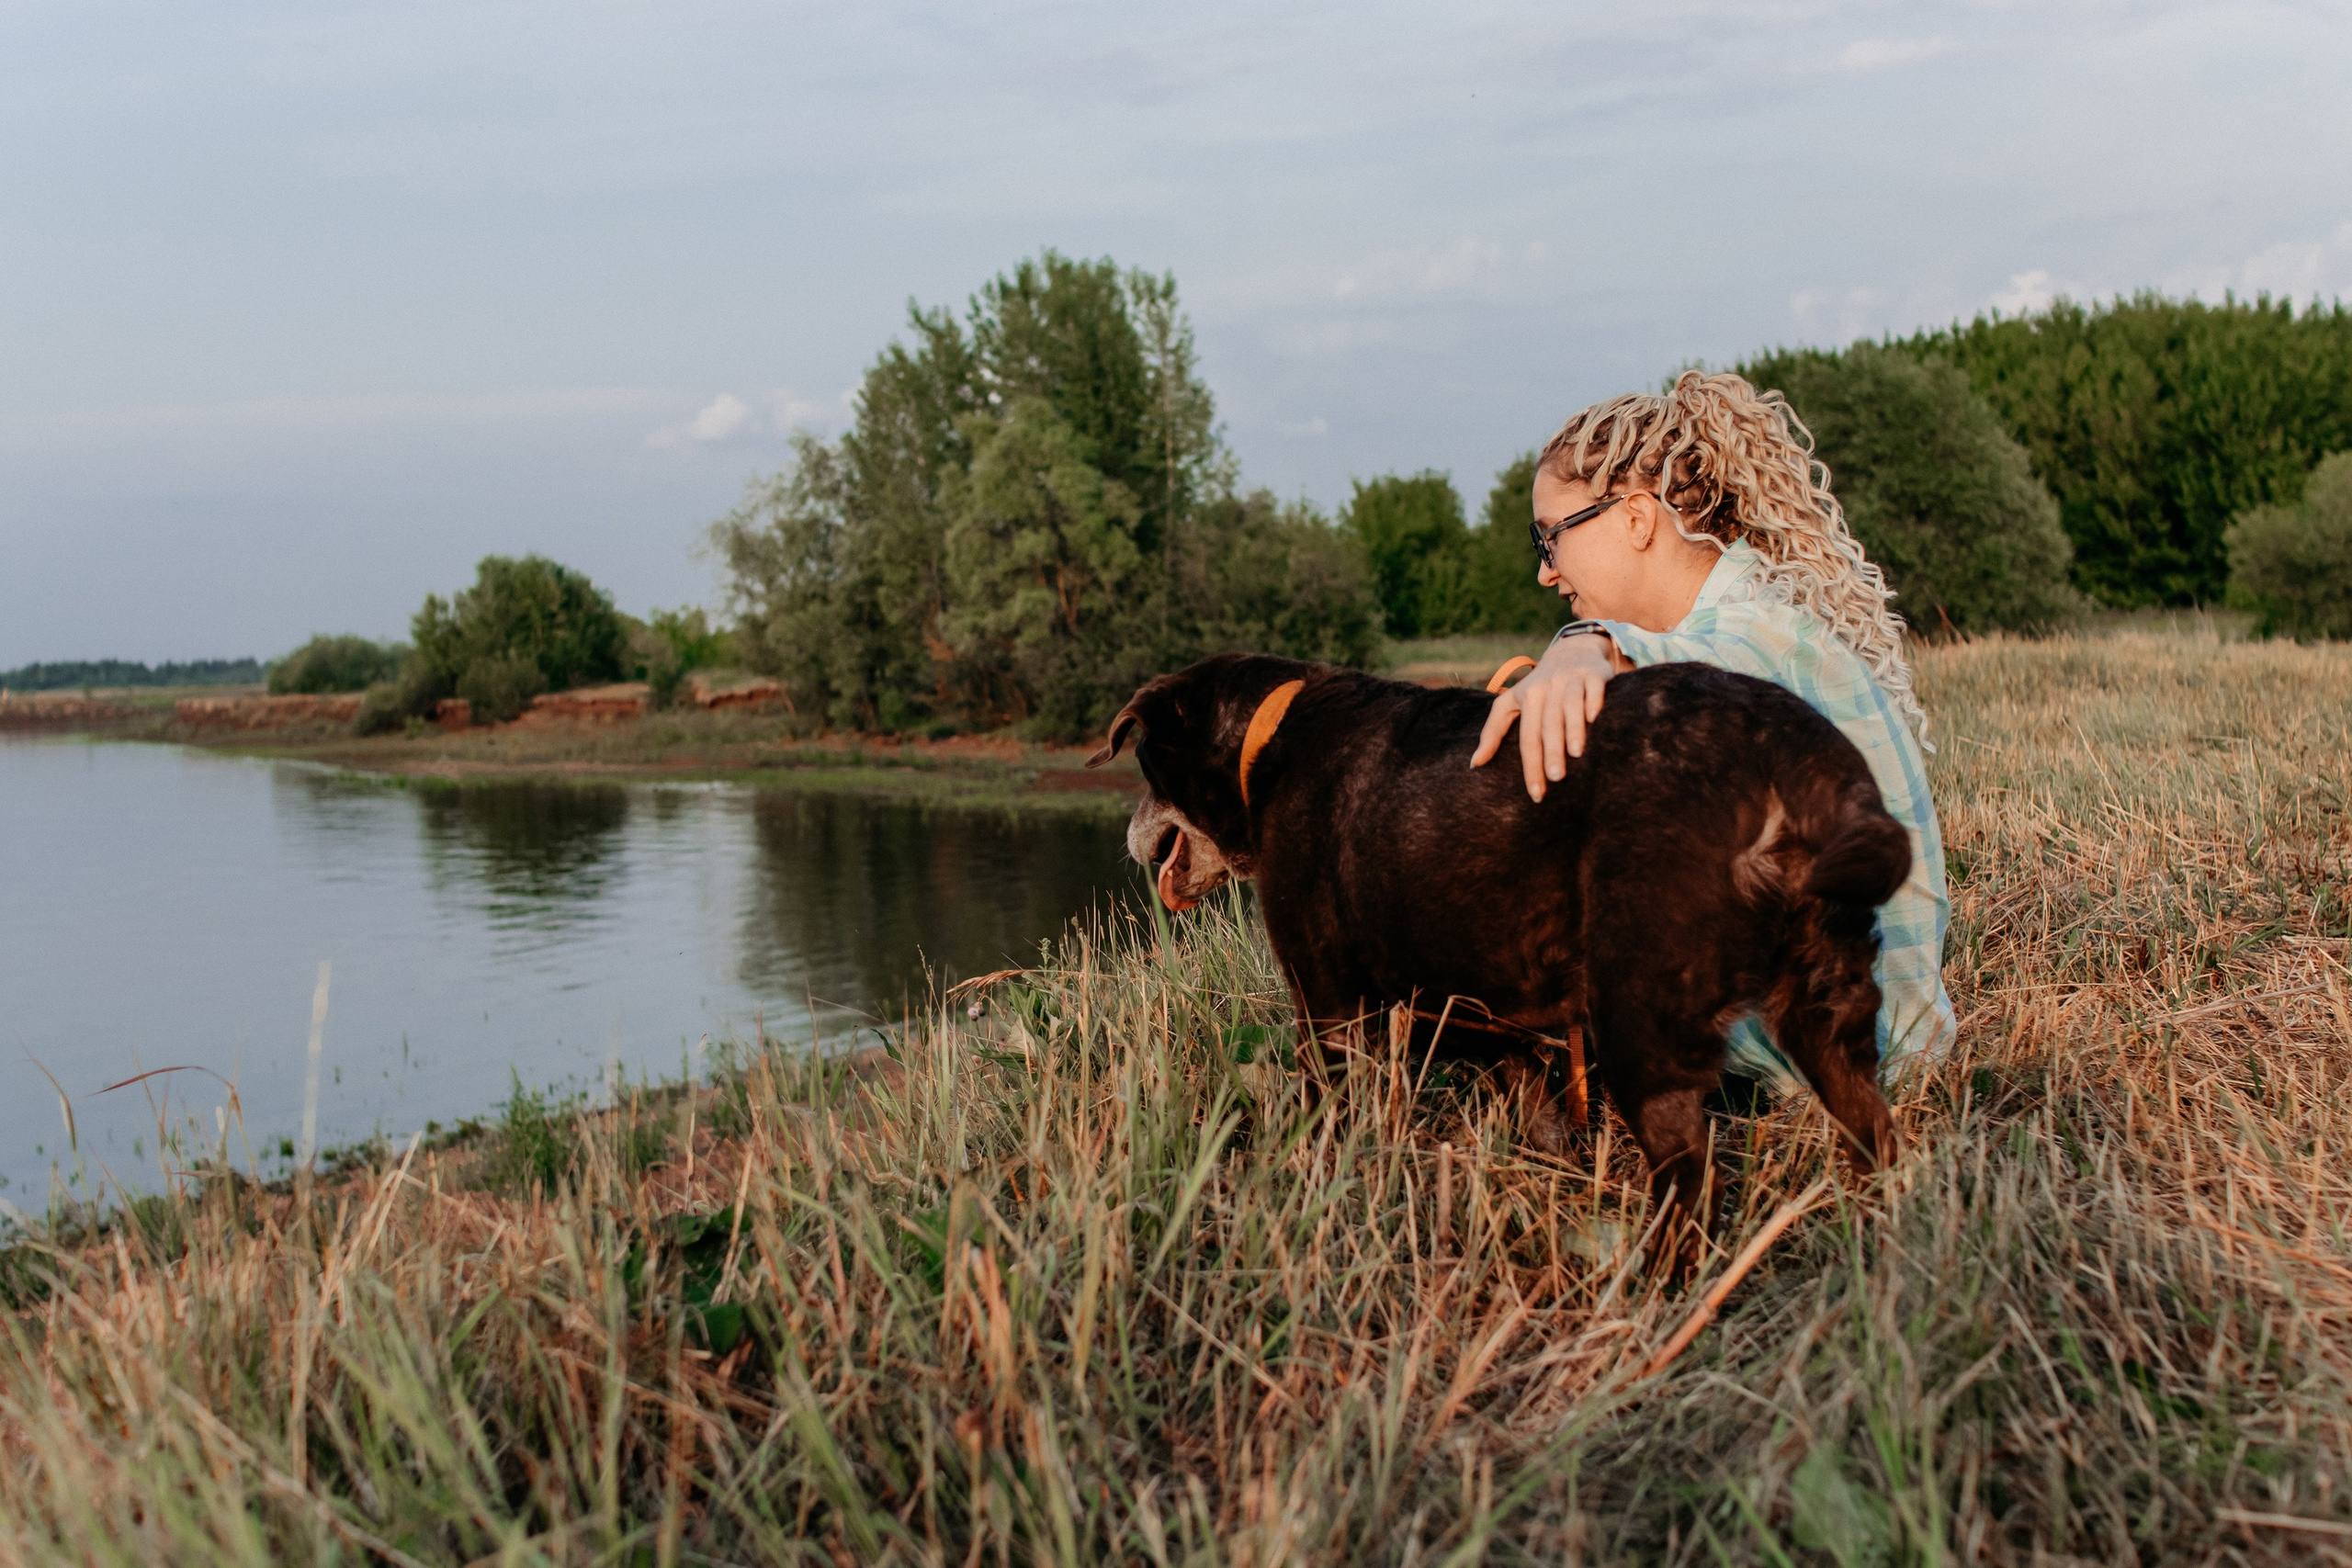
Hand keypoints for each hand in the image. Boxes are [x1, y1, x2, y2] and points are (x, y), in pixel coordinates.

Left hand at [1470, 632, 1621, 799]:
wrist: (1571, 650)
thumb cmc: (1538, 686)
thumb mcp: (1510, 703)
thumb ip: (1492, 732)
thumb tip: (1474, 764)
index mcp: (1527, 697)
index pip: (1527, 738)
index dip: (1530, 766)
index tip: (1536, 793)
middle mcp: (1547, 687)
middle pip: (1548, 724)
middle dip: (1551, 751)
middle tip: (1556, 778)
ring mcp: (1571, 679)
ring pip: (1570, 706)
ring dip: (1573, 729)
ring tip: (1576, 754)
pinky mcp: (1594, 674)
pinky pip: (1594, 688)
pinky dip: (1594, 701)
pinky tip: (1595, 718)